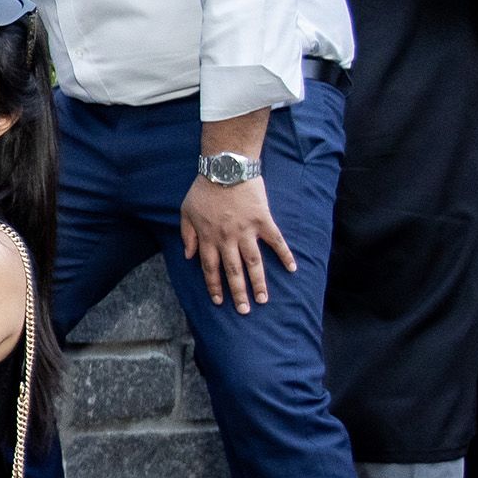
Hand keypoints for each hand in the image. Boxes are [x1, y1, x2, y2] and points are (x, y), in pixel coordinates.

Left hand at [180, 175, 294, 313]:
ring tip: (263, 299)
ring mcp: (246, 231)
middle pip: (232, 271)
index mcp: (207, 237)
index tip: (218, 301)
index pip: (210, 268)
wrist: (226, 168)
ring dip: (259, 282)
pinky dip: (285, 255)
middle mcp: (227, 238)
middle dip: (237, 293)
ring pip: (253, 263)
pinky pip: (276, 241)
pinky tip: (292, 269)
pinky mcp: (263, 221)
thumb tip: (188, 257)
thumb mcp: (186, 211)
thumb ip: (187, 235)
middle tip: (244, 310)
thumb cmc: (204, 189)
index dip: (213, 285)